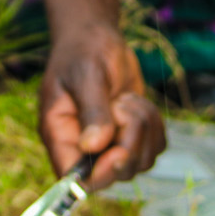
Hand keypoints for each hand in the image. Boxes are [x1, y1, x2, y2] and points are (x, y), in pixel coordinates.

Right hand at [38, 22, 164, 189]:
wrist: (96, 37)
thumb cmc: (83, 51)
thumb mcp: (86, 75)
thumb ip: (92, 111)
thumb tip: (94, 146)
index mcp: (59, 135)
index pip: (74, 178)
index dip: (100, 175)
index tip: (119, 151)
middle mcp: (83, 147)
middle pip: (115, 174)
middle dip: (130, 140)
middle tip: (122, 104)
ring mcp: (109, 145)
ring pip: (139, 162)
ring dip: (144, 128)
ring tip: (127, 99)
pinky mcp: (131, 136)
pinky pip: (154, 148)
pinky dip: (154, 126)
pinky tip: (137, 102)